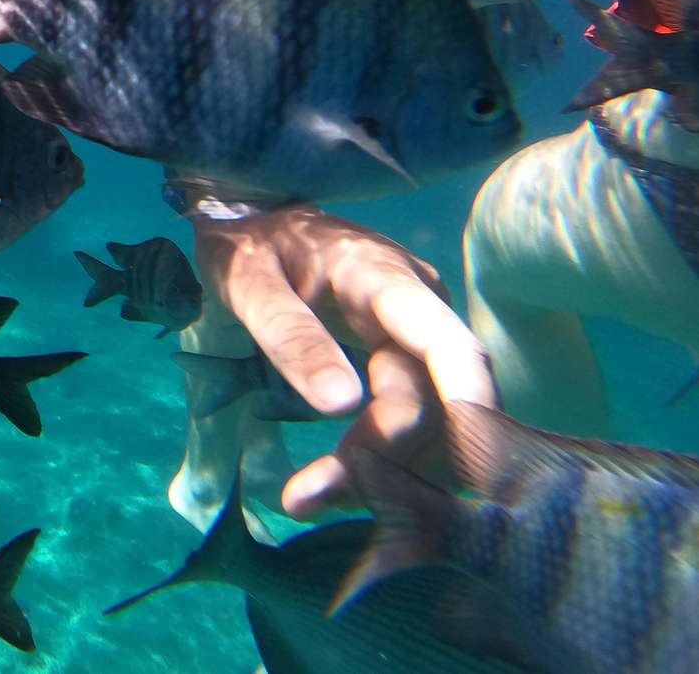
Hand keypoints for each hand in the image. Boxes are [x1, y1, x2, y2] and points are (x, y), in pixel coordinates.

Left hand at [193, 206, 497, 517]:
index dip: (468, 408)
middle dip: (384, 460)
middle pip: (432, 401)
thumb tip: (341, 405)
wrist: (250, 217)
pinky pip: (409, 418)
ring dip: (382, 471)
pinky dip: (381, 458)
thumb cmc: (248, 245)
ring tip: (308, 496)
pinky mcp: (404, 363)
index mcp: (387, 279)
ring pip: (427, 421)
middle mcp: (421, 310)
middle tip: (306, 499)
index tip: (453, 472)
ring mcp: (416, 338)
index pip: (451, 347)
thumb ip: (291, 336)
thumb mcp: (250, 283)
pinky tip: (335, 483)